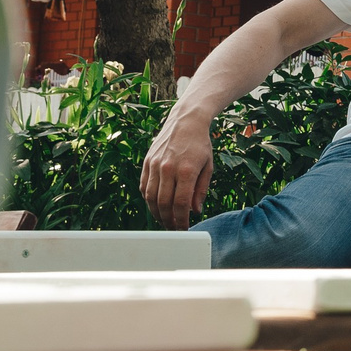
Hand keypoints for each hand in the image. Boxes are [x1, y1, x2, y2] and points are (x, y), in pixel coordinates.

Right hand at [140, 107, 214, 228]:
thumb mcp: (208, 167)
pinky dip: (148, 199)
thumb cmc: (200, 144)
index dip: (181, 221)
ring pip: (150, 197)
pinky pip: (143, 186)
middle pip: (163, 204)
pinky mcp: (147, 162)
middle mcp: (168, 168)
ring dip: (156, 213)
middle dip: (168, 221)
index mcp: (186, 170)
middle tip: (172, 229)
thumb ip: (201, 190)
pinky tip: (155, 206)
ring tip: (163, 221)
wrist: (186, 121)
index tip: (184, 229)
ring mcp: (155, 164)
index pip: (180, 204)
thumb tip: (195, 211)